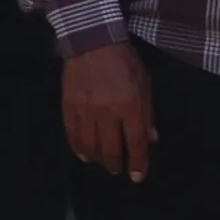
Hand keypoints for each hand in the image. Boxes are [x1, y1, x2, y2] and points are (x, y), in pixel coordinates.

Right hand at [58, 40, 156, 182]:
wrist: (93, 42)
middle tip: (118, 169)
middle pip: (111, 149)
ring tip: (103, 162)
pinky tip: (84, 154)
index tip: (137, 177)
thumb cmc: (124, 62)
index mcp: (130, 106)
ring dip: (98, 159)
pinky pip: (72, 135)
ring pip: (90, 146)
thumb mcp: (145, 84)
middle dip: (116, 164)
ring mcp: (85, 111)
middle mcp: (107, 112)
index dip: (137, 163)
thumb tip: (151, 139)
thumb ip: (147, 113)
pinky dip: (78, 148)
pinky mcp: (68, 107)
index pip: (135, 143)